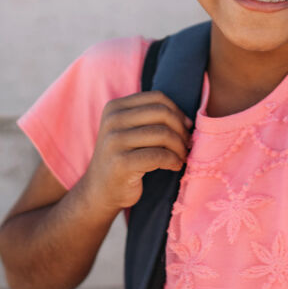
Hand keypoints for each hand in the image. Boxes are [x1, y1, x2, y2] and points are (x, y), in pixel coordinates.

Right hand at [82, 91, 192, 215]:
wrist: (99, 191)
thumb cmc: (124, 157)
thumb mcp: (130, 131)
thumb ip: (150, 118)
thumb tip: (187, 120)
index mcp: (115, 107)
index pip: (157, 97)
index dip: (177, 111)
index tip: (186, 126)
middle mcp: (112, 120)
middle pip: (162, 113)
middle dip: (181, 129)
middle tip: (187, 143)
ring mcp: (114, 141)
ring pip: (163, 134)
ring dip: (179, 146)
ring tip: (181, 156)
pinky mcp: (121, 163)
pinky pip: (159, 155)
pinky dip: (173, 160)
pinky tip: (174, 165)